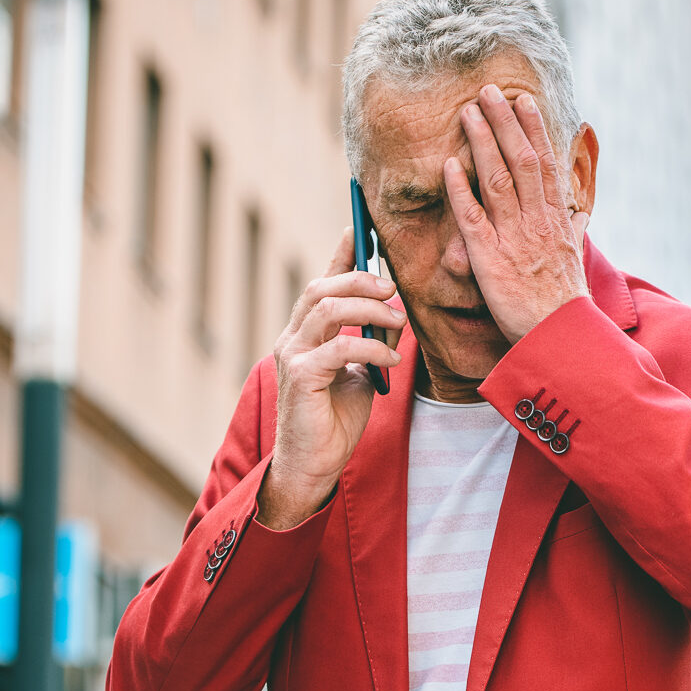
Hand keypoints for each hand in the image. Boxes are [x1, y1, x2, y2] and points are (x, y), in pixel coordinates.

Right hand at [259, 228, 404, 528]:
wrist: (315, 464)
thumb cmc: (335, 420)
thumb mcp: (360, 372)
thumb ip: (370, 341)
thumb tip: (396, 315)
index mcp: (305, 333)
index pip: (322, 282)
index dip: (341, 253)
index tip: (360, 226)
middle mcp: (292, 338)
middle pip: (321, 288)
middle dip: (361, 279)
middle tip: (394, 290)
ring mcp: (292, 356)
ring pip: (327, 309)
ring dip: (369, 309)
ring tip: (398, 322)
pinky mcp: (301, 378)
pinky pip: (340, 348)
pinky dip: (372, 347)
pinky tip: (392, 359)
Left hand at [443, 85, 591, 343]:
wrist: (559, 335)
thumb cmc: (564, 301)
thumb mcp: (575, 258)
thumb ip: (575, 231)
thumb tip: (582, 214)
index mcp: (555, 218)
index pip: (544, 163)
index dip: (533, 129)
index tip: (523, 101)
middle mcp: (536, 220)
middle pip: (521, 160)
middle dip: (504, 123)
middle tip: (488, 91)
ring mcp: (513, 237)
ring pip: (497, 179)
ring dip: (481, 142)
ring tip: (468, 112)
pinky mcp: (489, 258)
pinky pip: (472, 218)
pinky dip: (460, 190)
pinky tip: (449, 165)